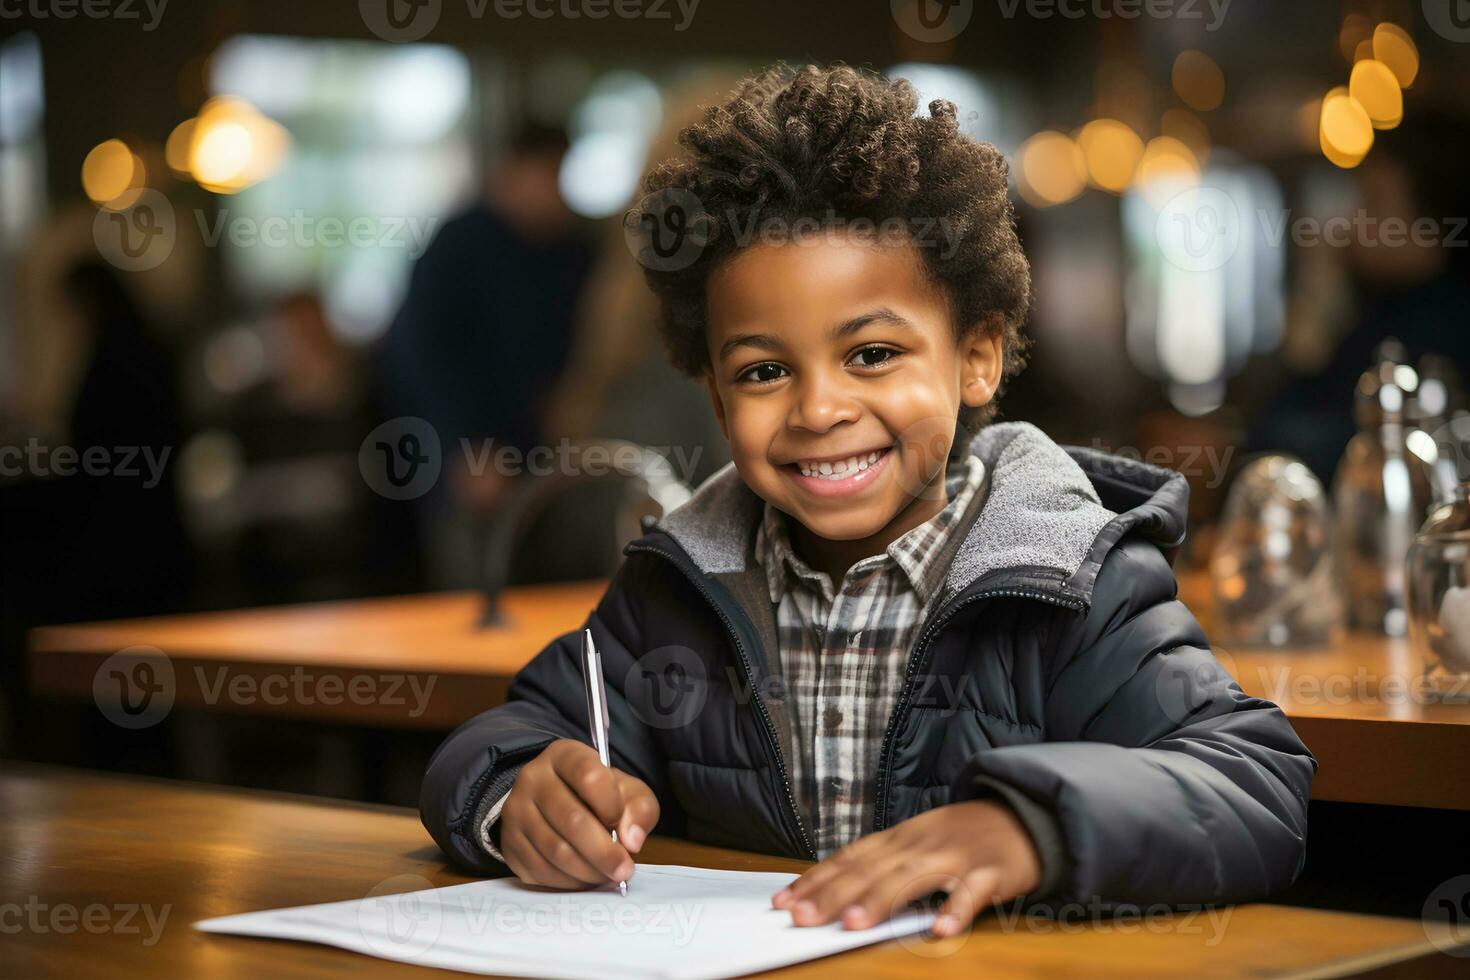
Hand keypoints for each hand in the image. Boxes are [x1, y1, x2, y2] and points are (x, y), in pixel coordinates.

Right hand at [500, 739, 660, 889]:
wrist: (555, 805)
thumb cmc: (599, 796)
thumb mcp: (627, 791)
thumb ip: (639, 809)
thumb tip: (632, 840)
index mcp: (565, 755)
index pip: (588, 775)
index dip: (611, 804)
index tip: (623, 824)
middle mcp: (533, 778)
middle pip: (570, 818)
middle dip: (604, 851)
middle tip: (624, 870)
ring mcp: (516, 811)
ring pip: (554, 849)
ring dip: (588, 870)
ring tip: (608, 876)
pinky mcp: (509, 843)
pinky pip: (539, 870)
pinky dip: (568, 881)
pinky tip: (585, 879)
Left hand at [771, 800, 1040, 936]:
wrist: (1021, 816)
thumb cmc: (960, 837)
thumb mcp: (915, 842)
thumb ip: (880, 865)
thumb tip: (832, 891)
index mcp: (899, 839)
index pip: (849, 857)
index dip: (816, 879)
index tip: (784, 900)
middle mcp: (920, 844)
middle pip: (871, 870)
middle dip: (833, 894)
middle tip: (802, 917)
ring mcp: (955, 857)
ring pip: (912, 879)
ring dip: (881, 900)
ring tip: (852, 924)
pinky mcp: (990, 873)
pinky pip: (972, 894)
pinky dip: (956, 910)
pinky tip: (940, 930)